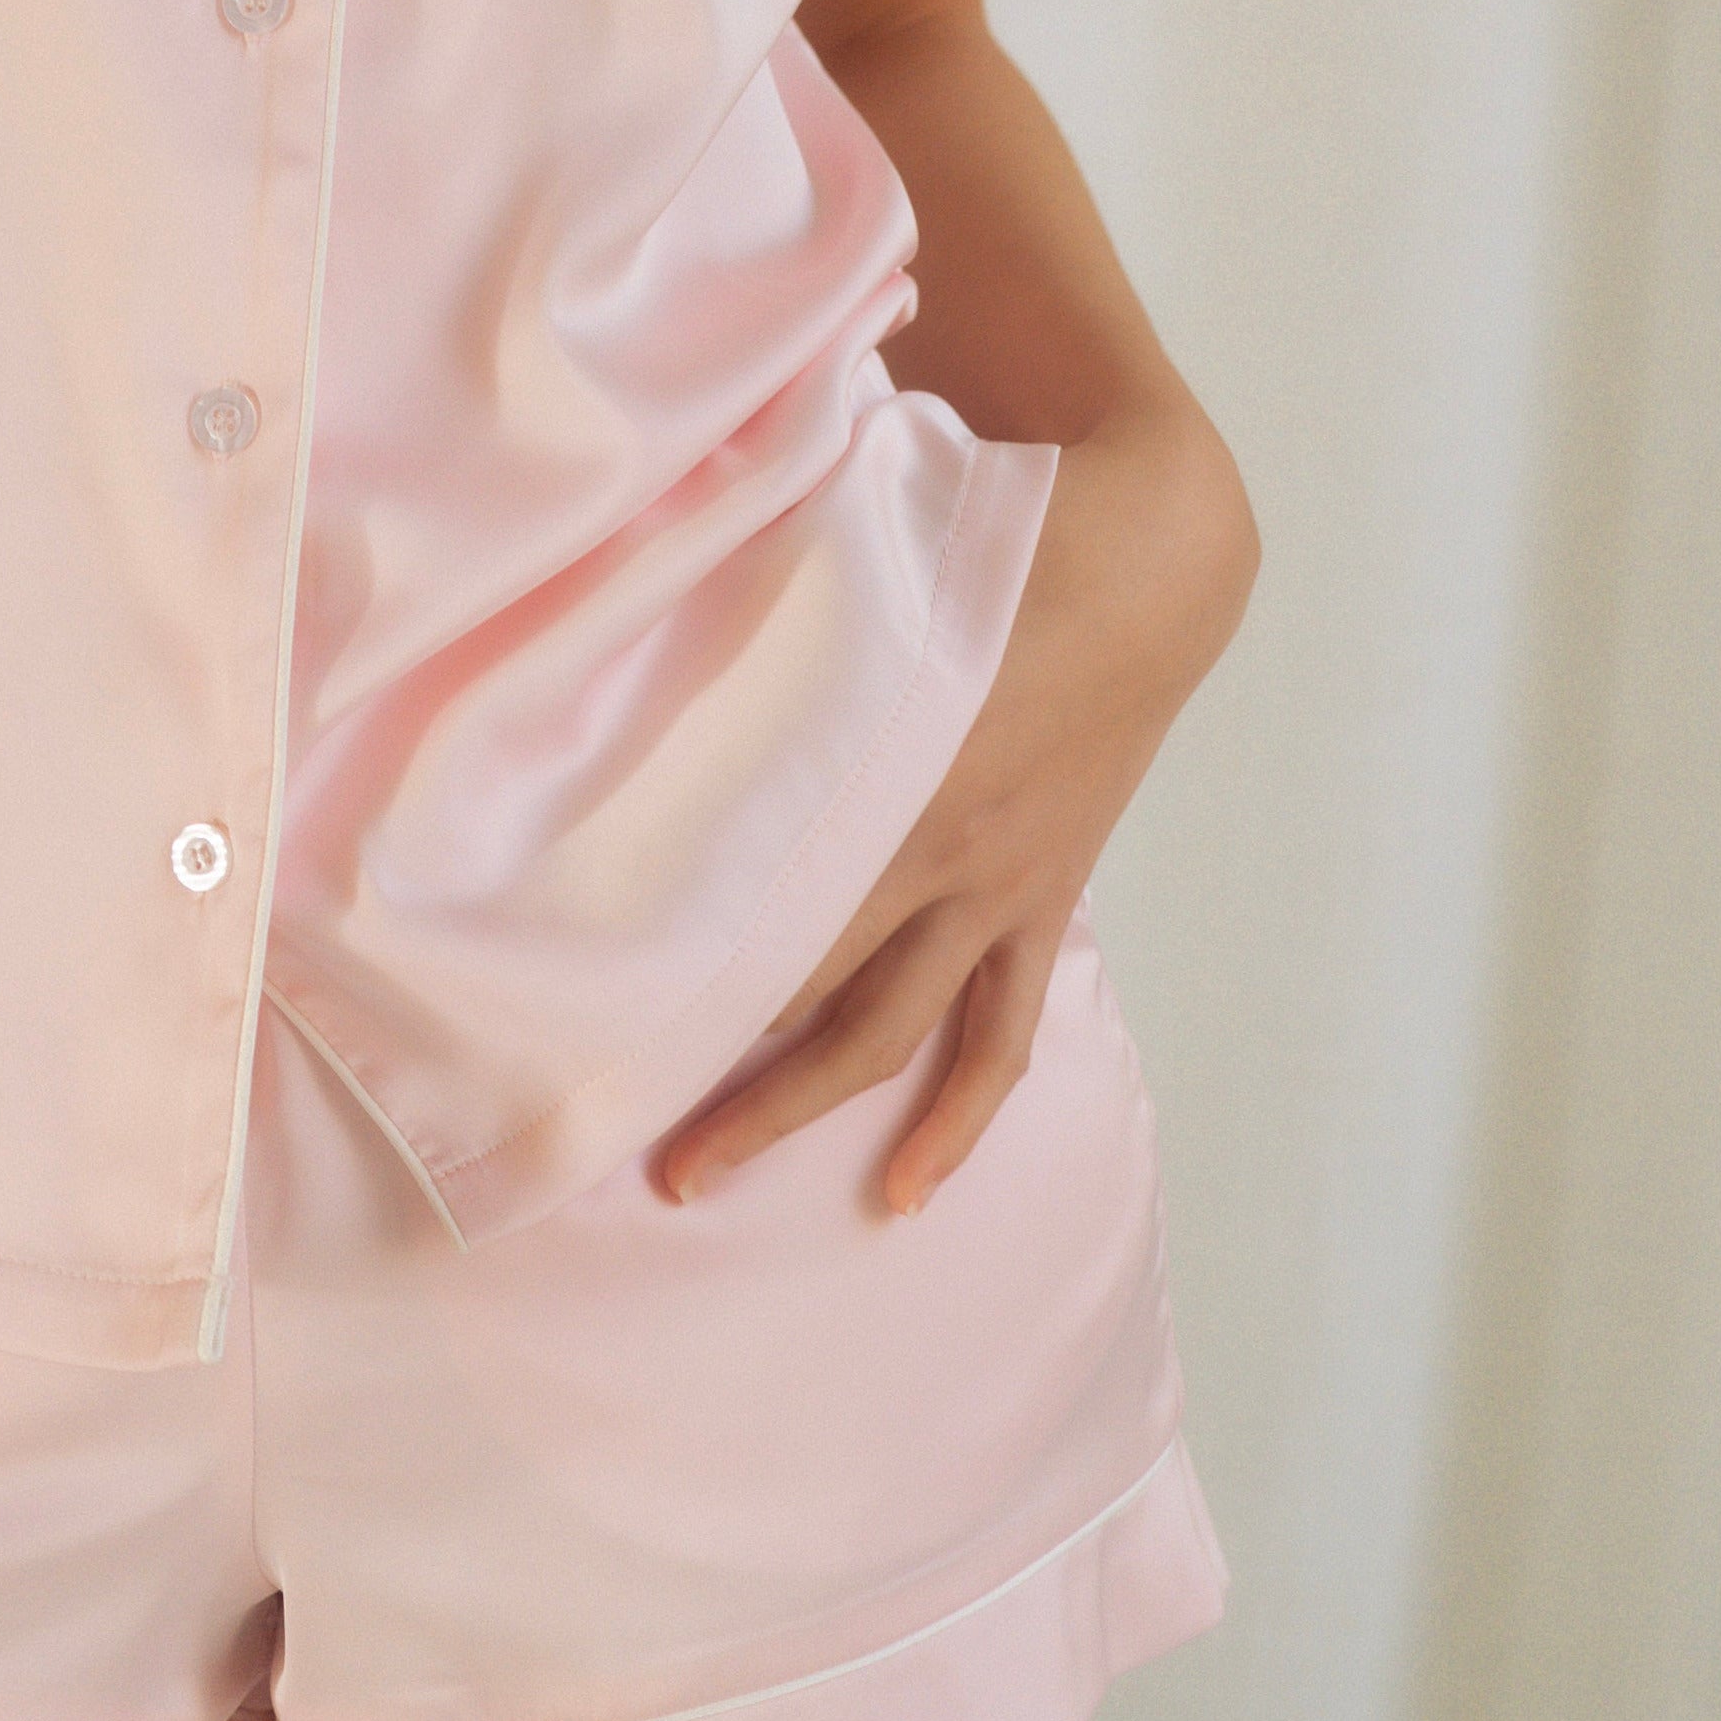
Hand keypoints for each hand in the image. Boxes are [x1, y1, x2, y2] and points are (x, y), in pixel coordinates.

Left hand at [650, 401, 1256, 1219]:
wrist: (1156, 559)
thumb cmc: (986, 528)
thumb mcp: (858, 554)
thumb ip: (760, 605)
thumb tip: (636, 612)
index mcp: (875, 748)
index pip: (742, 871)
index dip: (655, 937)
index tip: (564, 988)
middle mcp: (929, 834)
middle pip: (792, 968)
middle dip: (693, 1042)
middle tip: (589, 1099)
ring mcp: (994, 881)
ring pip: (881, 1027)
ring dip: (790, 1105)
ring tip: (698, 1174)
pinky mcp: (1039, 898)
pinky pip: (996, 1034)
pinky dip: (953, 1118)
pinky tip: (903, 1192)